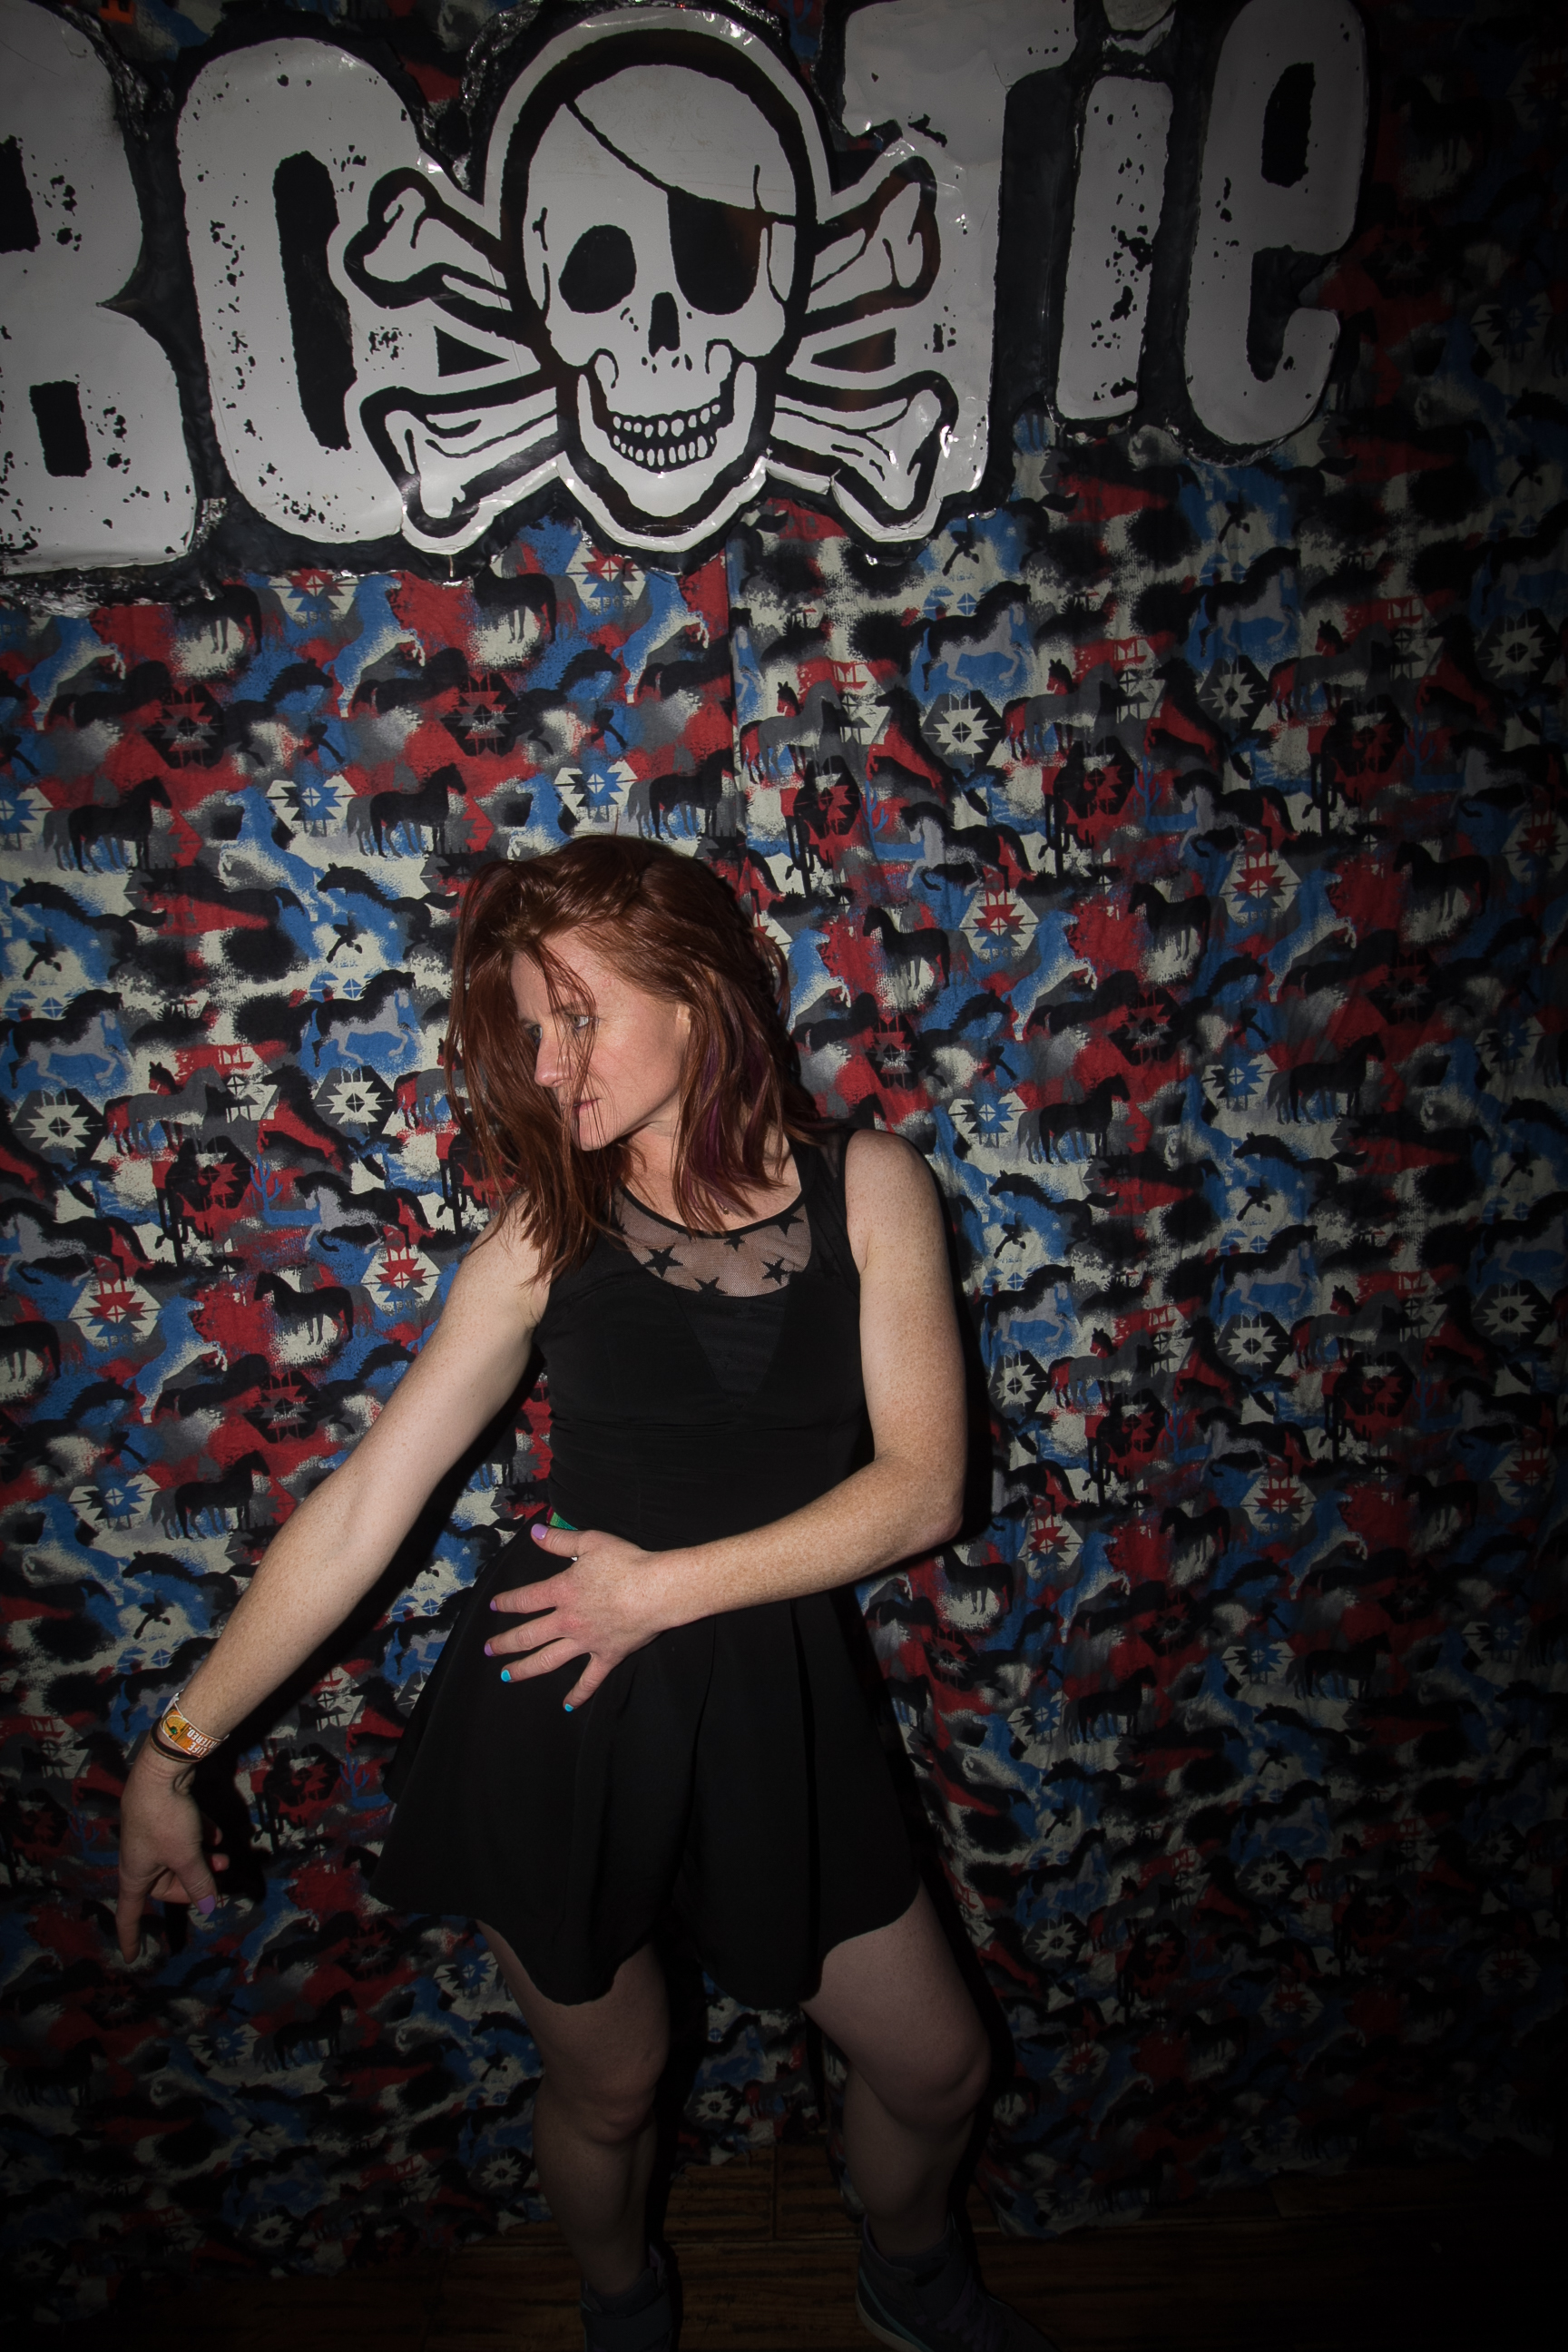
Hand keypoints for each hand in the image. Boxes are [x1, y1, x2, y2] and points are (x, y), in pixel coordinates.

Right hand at [115, 1747, 229, 1961]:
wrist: (161, 1771)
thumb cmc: (166, 1820)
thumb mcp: (186, 1856)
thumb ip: (199, 1882)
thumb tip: (209, 1907)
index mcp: (135, 1874)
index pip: (129, 1914)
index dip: (131, 1937)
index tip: (133, 1958)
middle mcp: (139, 1858)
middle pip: (164, 1885)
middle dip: (193, 1883)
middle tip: (220, 1874)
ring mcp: (150, 1836)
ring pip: (176, 1860)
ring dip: (201, 1861)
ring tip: (225, 1858)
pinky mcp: (161, 1816)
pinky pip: (181, 1837)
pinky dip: (199, 1838)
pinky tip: (218, 1834)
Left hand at [485, 1519, 670, 1707]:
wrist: (656, 1590)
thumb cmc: (626, 1563)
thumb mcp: (591, 1542)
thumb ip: (560, 1540)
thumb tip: (535, 1532)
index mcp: (562, 1592)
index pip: (526, 1600)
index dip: (507, 1602)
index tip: (494, 1607)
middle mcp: (567, 1621)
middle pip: (528, 1635)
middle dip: (505, 1643)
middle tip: (489, 1650)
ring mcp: (585, 1642)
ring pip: (548, 1660)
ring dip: (525, 1669)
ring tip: (507, 1676)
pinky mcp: (606, 1657)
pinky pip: (589, 1680)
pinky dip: (578, 1694)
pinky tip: (567, 1705)